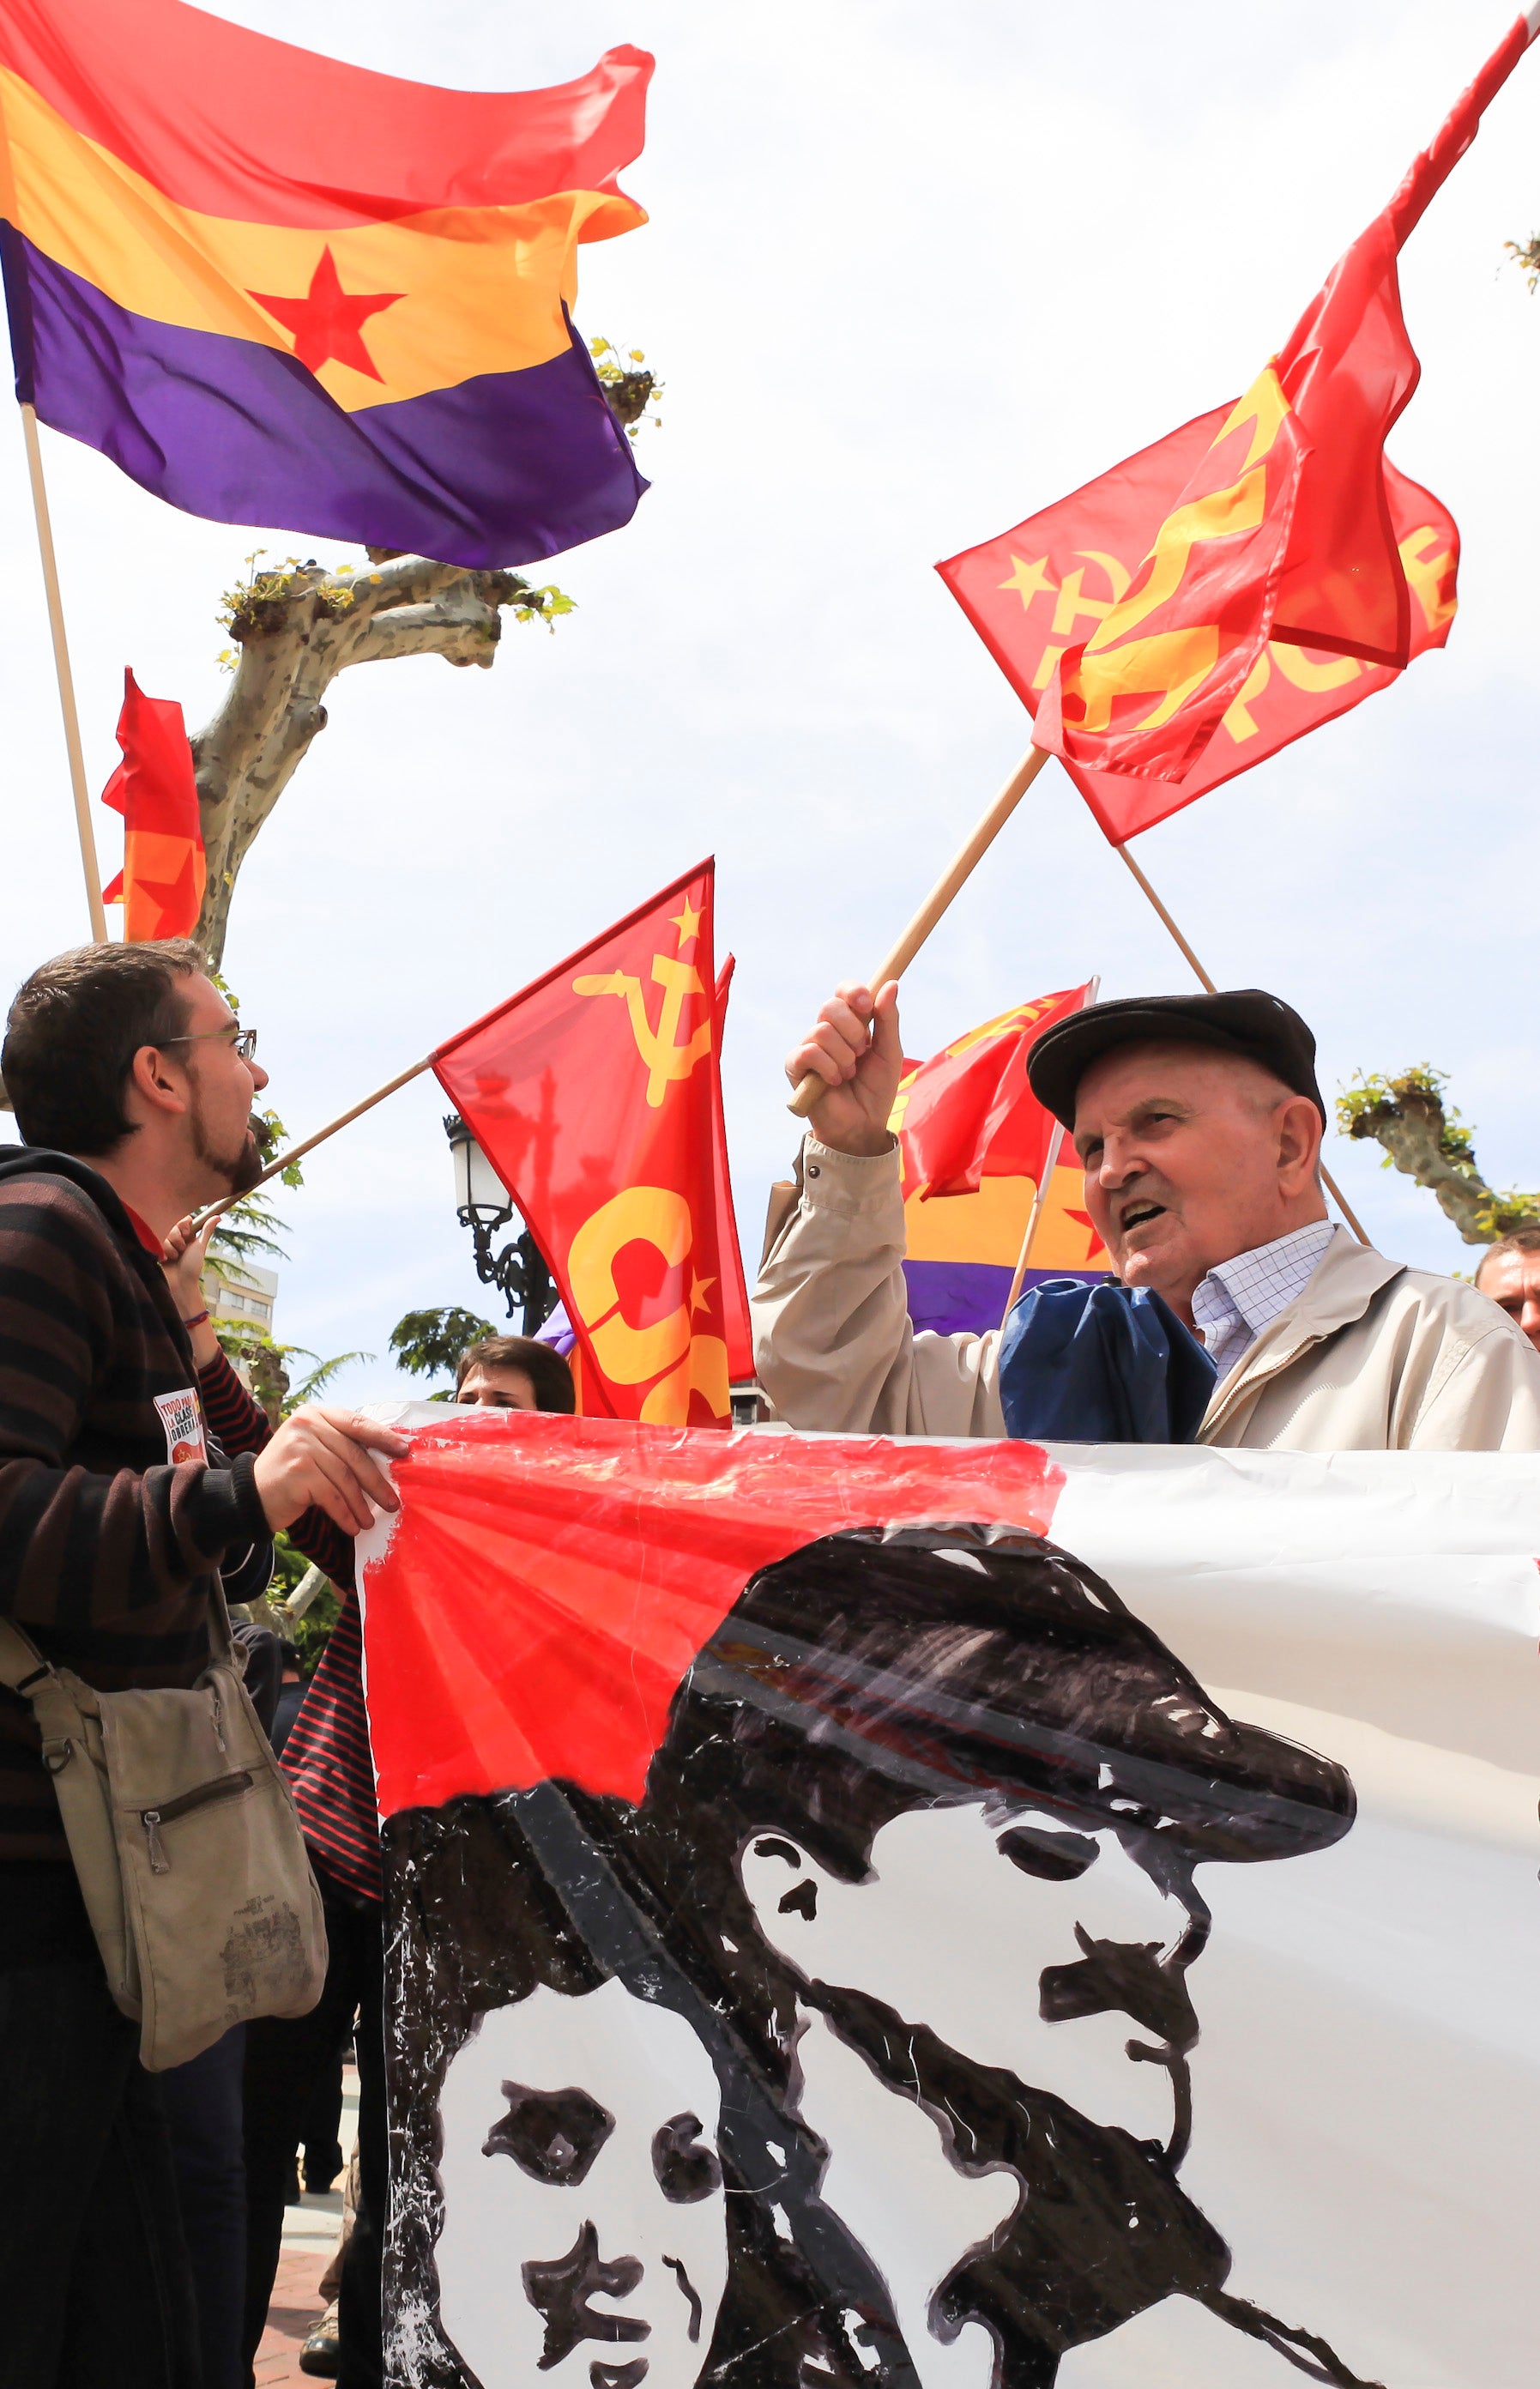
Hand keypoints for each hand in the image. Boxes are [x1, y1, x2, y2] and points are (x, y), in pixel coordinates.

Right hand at [161, 1213, 219, 1320]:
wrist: (179, 1283)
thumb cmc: (192, 1268)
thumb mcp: (200, 1246)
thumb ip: (206, 1230)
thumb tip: (217, 1216)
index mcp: (188, 1236)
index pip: (184, 1220)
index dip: (183, 1224)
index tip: (187, 1233)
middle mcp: (177, 1239)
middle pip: (173, 1226)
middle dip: (177, 1238)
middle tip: (182, 1250)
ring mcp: (166, 1245)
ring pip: (164, 1235)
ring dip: (171, 1248)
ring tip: (175, 1258)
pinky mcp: (157, 1250)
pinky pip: (156, 1243)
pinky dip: (163, 1252)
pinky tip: (166, 1260)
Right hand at [253, 1406, 410, 1537]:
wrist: (251, 1495)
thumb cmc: (291, 1474)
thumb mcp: (315, 1449)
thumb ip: (342, 1446)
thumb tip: (389, 1459)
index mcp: (315, 1414)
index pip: (357, 1423)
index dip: (383, 1438)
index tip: (405, 1452)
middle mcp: (306, 1424)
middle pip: (354, 1455)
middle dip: (377, 1482)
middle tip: (393, 1502)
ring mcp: (300, 1447)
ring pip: (345, 1479)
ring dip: (361, 1504)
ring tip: (370, 1521)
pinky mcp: (297, 1472)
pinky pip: (332, 1496)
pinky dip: (345, 1514)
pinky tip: (353, 1527)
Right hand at [785, 980, 902, 1156]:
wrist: (863, 1125)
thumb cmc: (876, 1089)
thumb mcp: (890, 1052)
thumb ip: (888, 1019)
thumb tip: (891, 984)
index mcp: (849, 1023)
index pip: (843, 991)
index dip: (853, 993)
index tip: (866, 1006)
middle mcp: (826, 1030)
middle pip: (829, 1006)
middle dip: (852, 1029)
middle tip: (861, 1052)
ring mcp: (808, 1047)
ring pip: (821, 1031)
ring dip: (843, 1056)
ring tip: (849, 1074)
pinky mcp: (795, 1066)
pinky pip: (809, 1052)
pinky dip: (828, 1067)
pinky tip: (834, 1082)